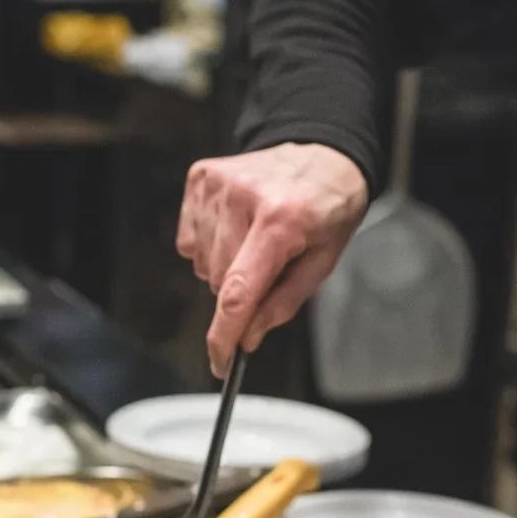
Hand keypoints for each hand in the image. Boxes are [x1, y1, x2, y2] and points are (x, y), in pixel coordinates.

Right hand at [177, 143, 368, 374]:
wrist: (321, 155)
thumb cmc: (326, 209)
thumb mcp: (322, 262)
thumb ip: (282, 304)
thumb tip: (246, 337)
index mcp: (282, 220)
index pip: (240, 291)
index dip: (224, 335)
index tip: (220, 362)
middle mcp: (243, 198)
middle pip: (219, 283)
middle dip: (242, 290)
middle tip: (270, 264)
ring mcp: (217, 185)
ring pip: (203, 265)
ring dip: (226, 266)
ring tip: (255, 240)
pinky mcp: (200, 178)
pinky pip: (190, 242)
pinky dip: (210, 245)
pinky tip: (236, 227)